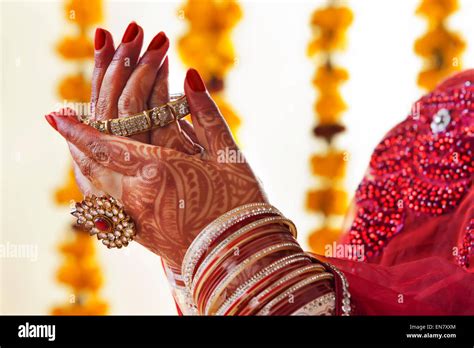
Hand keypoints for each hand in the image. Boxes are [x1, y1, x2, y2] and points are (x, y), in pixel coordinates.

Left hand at [46, 27, 265, 267]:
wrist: (239, 257)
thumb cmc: (239, 204)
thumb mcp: (228, 156)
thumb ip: (206, 114)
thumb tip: (191, 76)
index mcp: (159, 172)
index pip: (107, 143)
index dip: (79, 128)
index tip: (55, 115)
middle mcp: (135, 196)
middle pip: (92, 161)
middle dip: (76, 136)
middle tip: (61, 117)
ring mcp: (132, 218)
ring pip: (91, 185)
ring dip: (79, 159)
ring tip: (71, 140)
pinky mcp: (136, 233)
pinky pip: (100, 205)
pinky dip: (91, 182)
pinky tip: (93, 172)